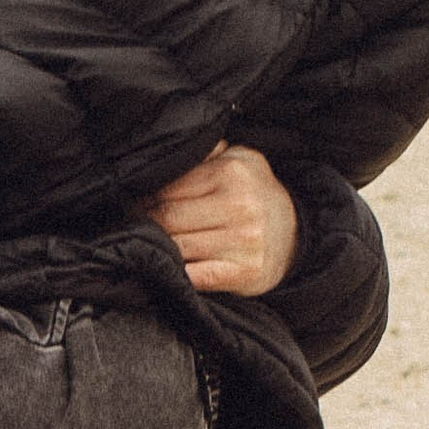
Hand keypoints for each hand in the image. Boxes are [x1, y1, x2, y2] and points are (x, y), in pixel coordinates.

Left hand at [141, 143, 299, 296]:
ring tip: (148, 243)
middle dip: (144, 223)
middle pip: (168, 218)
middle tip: (134, 226)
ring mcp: (244, 241)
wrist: (296, 232)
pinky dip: (177, 273)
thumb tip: (166, 153)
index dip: (143, 198)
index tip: (133, 205)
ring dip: (157, 247)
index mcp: (232, 173)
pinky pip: (197, 276)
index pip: (168, 187)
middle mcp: (239, 206)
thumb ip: (206, 151)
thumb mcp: (240, 158)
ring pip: (177, 246)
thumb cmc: (255, 193)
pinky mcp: (245, 272)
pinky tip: (169, 267)